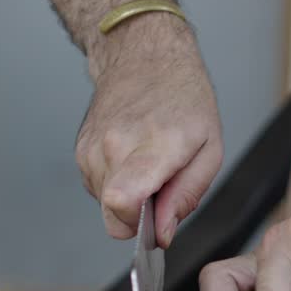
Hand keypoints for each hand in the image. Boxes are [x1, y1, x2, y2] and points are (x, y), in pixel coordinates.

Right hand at [76, 17, 222, 247]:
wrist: (145, 57)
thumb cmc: (183, 99)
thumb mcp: (209, 148)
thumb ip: (185, 196)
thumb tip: (162, 233)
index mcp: (153, 146)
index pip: (122, 202)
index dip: (137, 225)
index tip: (155, 218)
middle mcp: (115, 146)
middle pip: (113, 216)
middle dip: (138, 216)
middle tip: (161, 186)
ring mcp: (92, 147)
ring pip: (104, 205)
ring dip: (128, 197)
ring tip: (147, 163)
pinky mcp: (81, 149)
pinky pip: (97, 187)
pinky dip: (115, 182)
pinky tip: (131, 156)